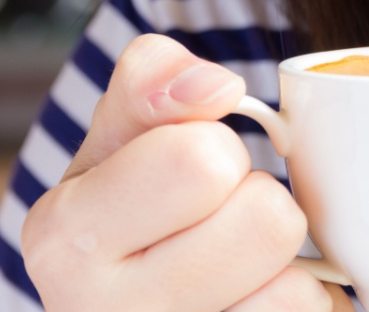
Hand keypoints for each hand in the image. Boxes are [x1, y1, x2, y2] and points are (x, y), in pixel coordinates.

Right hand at [21, 34, 352, 310]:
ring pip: (297, 290)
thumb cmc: (130, 202)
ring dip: (284, 264)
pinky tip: (253, 300)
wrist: (125, 297)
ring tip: (235, 264)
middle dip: (257, 201)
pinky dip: (303, 304)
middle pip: (268, 221)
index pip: (203, 160)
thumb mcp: (121, 128)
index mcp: (65, 236)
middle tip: (218, 219)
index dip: (216, 149)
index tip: (190, 168)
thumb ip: (154, 78)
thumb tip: (212, 87)